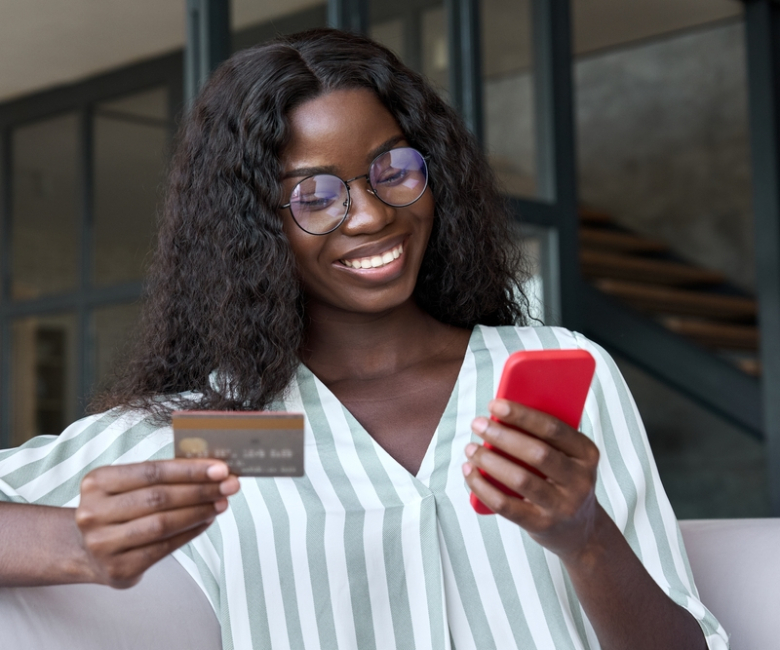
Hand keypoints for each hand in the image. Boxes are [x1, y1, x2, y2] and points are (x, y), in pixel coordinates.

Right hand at [74, 459, 239, 587]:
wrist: (87, 550)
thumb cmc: (119, 509)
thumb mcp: (128, 485)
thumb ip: (163, 476)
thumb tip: (211, 469)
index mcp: (97, 482)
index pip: (152, 471)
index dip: (189, 470)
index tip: (220, 468)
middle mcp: (94, 513)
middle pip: (159, 498)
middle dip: (201, 490)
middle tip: (229, 485)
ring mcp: (102, 544)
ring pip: (162, 524)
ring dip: (199, 512)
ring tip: (221, 503)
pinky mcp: (118, 569)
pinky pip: (163, 549)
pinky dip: (190, 533)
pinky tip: (206, 521)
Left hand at [463, 399, 600, 560]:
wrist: (581, 531)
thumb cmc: (563, 480)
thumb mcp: (567, 457)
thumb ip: (544, 437)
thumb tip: (499, 415)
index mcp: (586, 454)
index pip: (553, 428)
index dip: (522, 414)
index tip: (494, 404)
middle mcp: (579, 480)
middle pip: (536, 453)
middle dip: (502, 435)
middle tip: (478, 423)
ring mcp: (562, 506)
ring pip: (520, 479)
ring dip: (489, 460)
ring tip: (471, 448)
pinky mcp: (542, 525)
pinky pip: (506, 505)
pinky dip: (482, 487)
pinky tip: (469, 472)